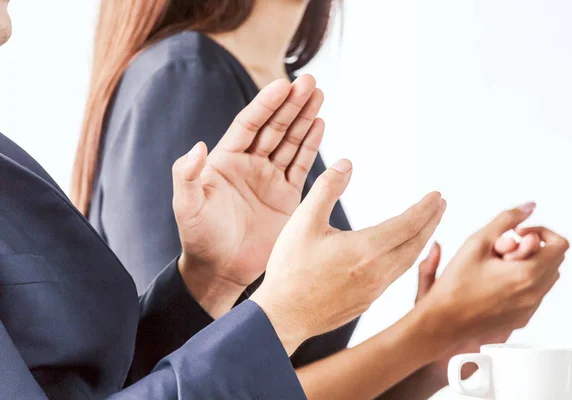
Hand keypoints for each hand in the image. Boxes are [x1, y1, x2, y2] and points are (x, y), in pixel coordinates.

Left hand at [172, 75, 324, 315]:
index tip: (283, 85)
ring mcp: (269, 178)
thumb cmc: (199, 237)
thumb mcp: (187, 206)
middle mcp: (249, 164)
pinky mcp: (287, 196)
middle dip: (291, 104)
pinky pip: (301, 165)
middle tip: (309, 82)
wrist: (220, 269)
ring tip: (318, 94)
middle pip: (274, 127)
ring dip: (305, 118)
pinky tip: (320, 124)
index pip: (249, 124)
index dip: (266, 104)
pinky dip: (311, 145)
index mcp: (225, 160)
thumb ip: (188, 175)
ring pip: (291, 141)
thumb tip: (198, 146)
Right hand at [251, 160, 446, 354]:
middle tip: (441, 205)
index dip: (424, 208)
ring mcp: (373, 291)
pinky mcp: (366, 302)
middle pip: (415, 244)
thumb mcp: (303, 221)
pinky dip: (406, 259)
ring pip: (407, 262)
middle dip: (431, 222)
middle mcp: (377, 272)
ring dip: (421, 241)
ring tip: (427, 226)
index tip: (437, 195)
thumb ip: (327, 189)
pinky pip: (395, 276)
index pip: (407, 224)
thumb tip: (347, 164)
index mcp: (365, 250)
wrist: (282, 316)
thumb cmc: (290, 269)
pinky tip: (400, 253)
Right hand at [414, 204, 568, 370]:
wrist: (441, 324)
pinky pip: (532, 296)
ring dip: (526, 266)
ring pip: (543, 279)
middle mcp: (533, 295)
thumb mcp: (476, 242)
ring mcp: (527, 310)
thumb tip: (528, 207)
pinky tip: (493, 282)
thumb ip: (505, 219)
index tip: (516, 234)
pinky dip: (519, 283)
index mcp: (526, 275)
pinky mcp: (519, 320)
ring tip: (495, 266)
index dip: (538, 231)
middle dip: (531, 249)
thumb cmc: (453, 287)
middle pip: (552, 261)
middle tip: (502, 249)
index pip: (558, 244)